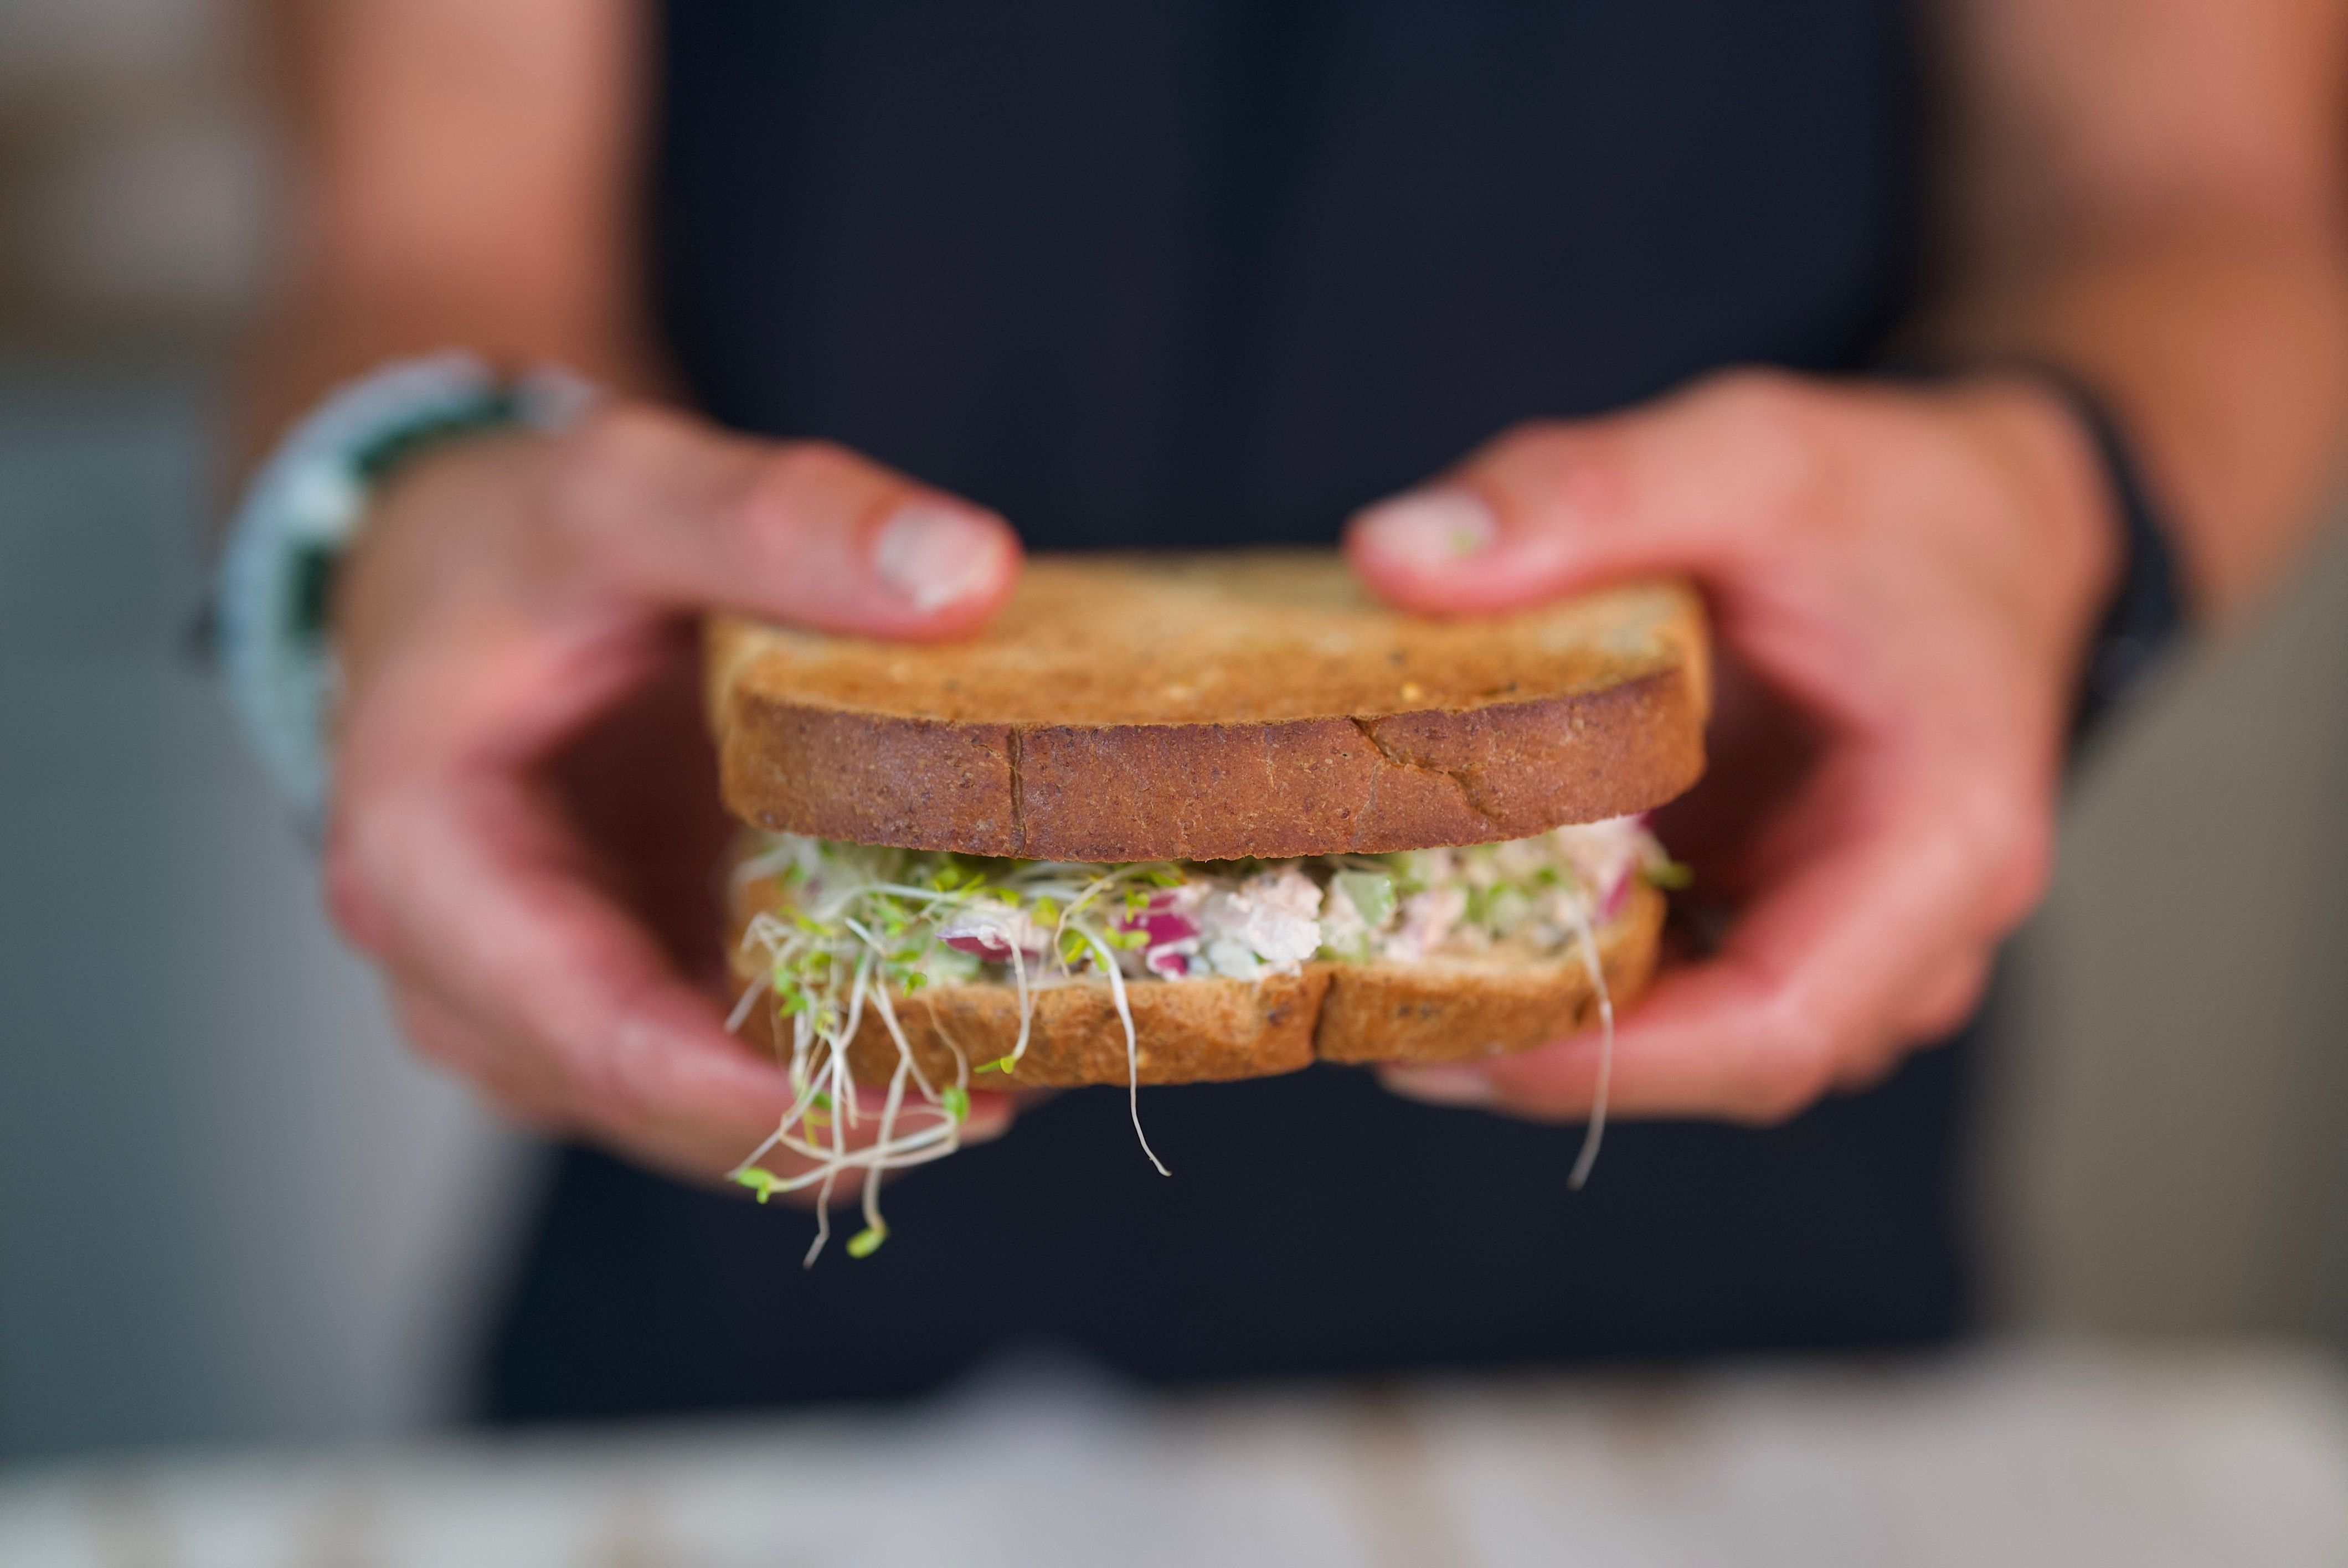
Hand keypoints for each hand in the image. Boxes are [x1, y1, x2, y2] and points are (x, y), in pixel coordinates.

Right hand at [324, 403, 1027, 1182]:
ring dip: (860, 1104)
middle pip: (670, 1109)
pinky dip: (847, 1060)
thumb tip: (967, 573)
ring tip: (1027, 1040)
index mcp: (428, 868)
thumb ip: (778, 519)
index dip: (769, 1093)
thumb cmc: (510, 540)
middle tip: (1027, 1062)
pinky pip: (735, 1074)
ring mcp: (548, 1010)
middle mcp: (471, 979)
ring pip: (711, 1120)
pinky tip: (971, 1010)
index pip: (597, 1039)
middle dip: (845, 1112)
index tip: (936, 1089)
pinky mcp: (627, 1000)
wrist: (458, 570)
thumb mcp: (628, 488)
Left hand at [1347, 369, 2116, 1123]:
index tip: (1455, 1039)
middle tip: (1364, 996)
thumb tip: (1391, 553)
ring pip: (1688, 1038)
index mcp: (1941, 843)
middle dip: (1545, 1048)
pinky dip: (1566, 962)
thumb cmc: (1893, 495)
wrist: (1984, 520)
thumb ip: (1585, 491)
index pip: (1779, 1028)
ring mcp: (1847, 942)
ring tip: (1376, 967)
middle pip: (1718, 1059)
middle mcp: (1912, 932)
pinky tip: (1445, 917)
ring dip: (1544, 1016)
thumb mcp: (1750, 450)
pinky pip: (1676, 981)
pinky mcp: (1779, 920)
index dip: (1612, 1063)